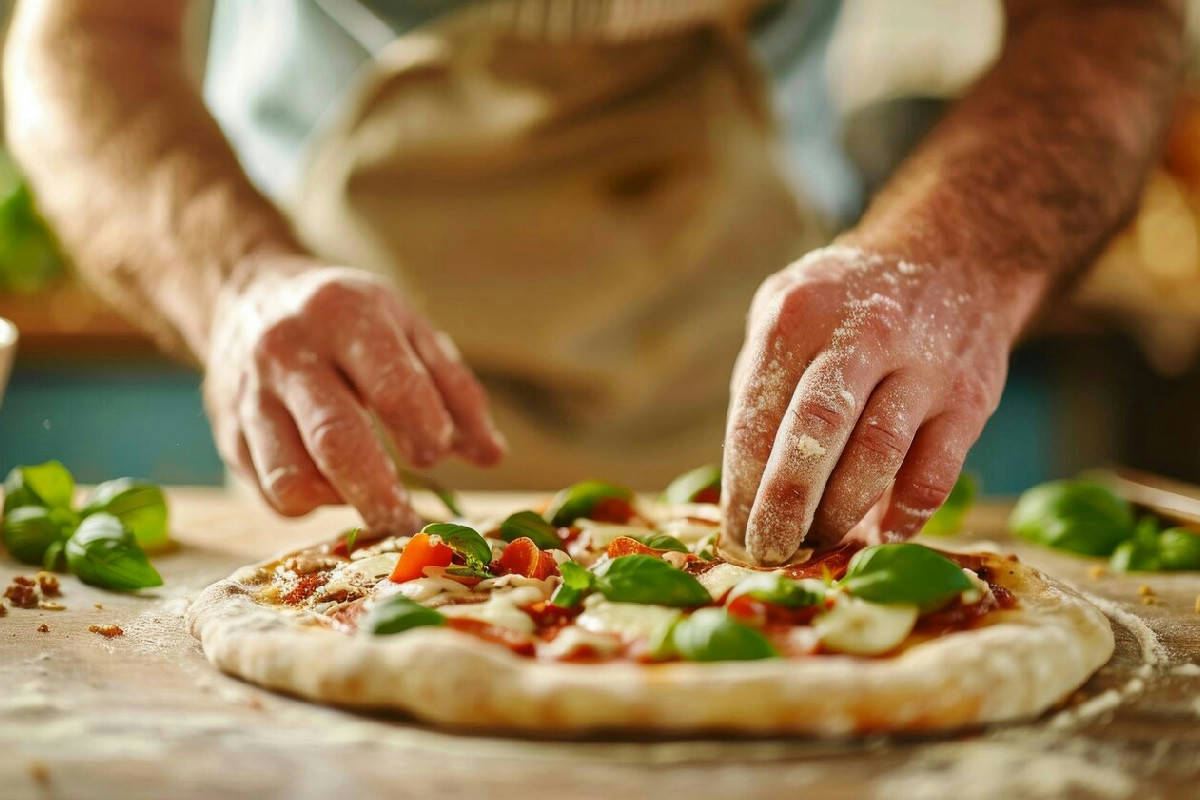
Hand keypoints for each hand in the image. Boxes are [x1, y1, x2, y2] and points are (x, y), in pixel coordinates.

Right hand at [204, 257, 505, 532]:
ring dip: (339, 503)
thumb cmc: (347, 319)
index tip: (436, 450)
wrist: (247, 294)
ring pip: (290, 480)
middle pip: (337, 442)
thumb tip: (491, 455)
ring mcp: (249, 396)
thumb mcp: (408, 329)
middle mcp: (289, 353)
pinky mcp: (227, 433)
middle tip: (411, 525)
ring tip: (368, 497)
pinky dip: (308, 502)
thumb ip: (455, 391)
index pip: (395, 389)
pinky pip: (268, 492)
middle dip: (382, 495)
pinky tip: (332, 484)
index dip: (426, 432)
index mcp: (346, 316)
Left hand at [722, 245, 1025, 563]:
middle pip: (815, 433)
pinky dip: (904, 518)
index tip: (733, 530)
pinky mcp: (970, 397)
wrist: (954, 256)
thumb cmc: (845, 303)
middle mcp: (861, 334)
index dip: (742, 483)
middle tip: (768, 550)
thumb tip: (740, 484)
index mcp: (798, 315)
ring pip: (876, 458)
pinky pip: (935, 474)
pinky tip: (878, 536)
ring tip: (816, 542)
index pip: (757, 414)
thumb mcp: (786, 309)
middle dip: (785, 505)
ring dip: (840, 514)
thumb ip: (760, 384)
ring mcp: (923, 365)